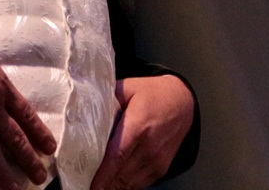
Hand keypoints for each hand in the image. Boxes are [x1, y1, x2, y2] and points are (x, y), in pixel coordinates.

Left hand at [89, 75, 194, 189]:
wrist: (182, 102)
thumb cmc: (153, 94)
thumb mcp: (128, 88)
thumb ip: (107, 99)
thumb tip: (86, 109)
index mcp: (138, 125)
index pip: (117, 156)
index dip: (102, 175)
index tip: (90, 184)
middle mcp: (149, 147)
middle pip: (121, 174)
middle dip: (103, 183)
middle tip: (86, 183)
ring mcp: (157, 160)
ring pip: (130, 184)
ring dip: (113, 186)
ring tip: (97, 186)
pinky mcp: (161, 168)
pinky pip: (140, 184)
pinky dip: (125, 186)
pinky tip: (112, 183)